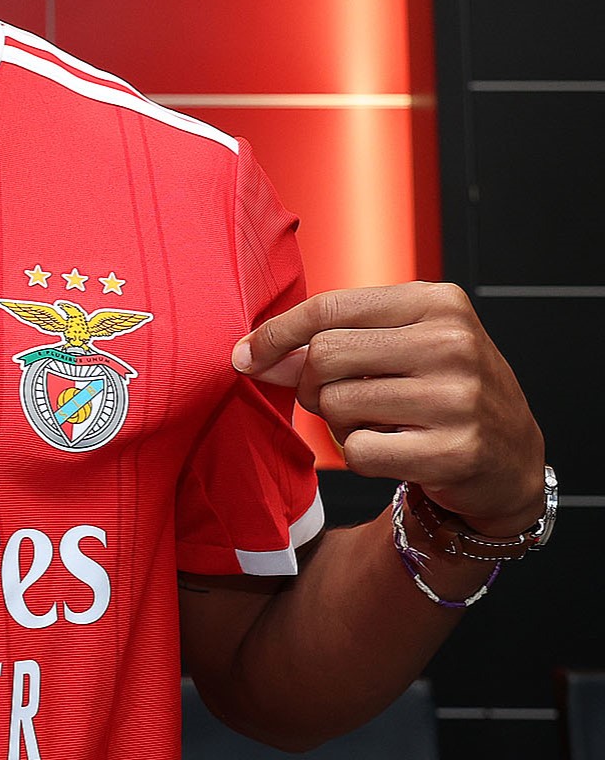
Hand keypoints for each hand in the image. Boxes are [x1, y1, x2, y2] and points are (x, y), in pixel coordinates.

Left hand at [232, 282, 545, 535]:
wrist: (511, 456)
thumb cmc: (443, 389)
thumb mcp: (401, 345)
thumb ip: (332, 342)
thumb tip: (252, 355)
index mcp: (437, 302)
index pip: (330, 308)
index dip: (277, 333)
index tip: (247, 354)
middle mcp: (452, 343)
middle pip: (325, 356)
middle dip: (311, 384)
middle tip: (335, 398)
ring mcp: (457, 399)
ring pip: (337, 405)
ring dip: (338, 422)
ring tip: (378, 422)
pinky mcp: (453, 452)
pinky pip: (358, 451)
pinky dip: (360, 455)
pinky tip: (395, 450)